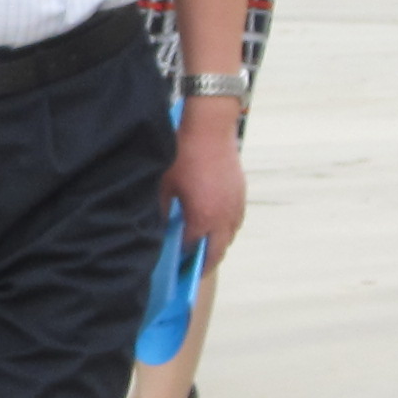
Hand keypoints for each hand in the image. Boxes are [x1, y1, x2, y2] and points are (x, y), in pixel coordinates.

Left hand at [161, 104, 245, 258]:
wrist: (211, 128)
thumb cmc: (184, 154)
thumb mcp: (164, 184)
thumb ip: (161, 211)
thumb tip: (157, 227)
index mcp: (204, 218)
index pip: (194, 249)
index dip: (182, 257)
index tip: (174, 264)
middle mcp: (224, 218)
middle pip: (217, 252)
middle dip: (204, 262)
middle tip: (192, 270)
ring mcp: (236, 207)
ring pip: (229, 238)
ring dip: (217, 246)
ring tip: (201, 248)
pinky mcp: (241, 195)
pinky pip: (235, 222)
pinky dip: (225, 230)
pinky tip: (212, 225)